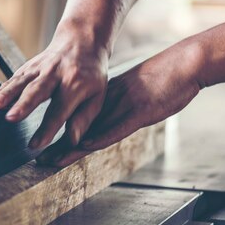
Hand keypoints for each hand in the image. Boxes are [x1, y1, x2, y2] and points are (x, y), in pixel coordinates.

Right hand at [0, 24, 109, 148]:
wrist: (83, 41)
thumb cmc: (91, 75)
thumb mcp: (98, 96)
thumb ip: (84, 118)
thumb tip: (73, 141)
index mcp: (76, 84)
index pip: (60, 110)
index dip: (47, 128)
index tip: (35, 144)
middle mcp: (57, 74)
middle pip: (38, 90)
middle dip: (24, 104)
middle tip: (11, 118)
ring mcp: (41, 67)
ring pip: (22, 81)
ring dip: (7, 93)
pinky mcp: (30, 65)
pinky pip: (15, 77)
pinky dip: (3, 88)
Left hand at [39, 41, 202, 165]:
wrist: (185, 64)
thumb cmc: (166, 79)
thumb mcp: (139, 94)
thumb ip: (124, 106)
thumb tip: (114, 118)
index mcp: (110, 98)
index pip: (82, 121)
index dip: (65, 137)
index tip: (48, 149)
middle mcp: (112, 103)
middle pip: (81, 128)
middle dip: (60, 146)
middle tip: (38, 160)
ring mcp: (125, 107)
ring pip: (93, 130)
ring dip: (71, 147)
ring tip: (50, 159)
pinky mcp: (140, 111)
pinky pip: (118, 128)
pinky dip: (100, 138)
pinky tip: (84, 145)